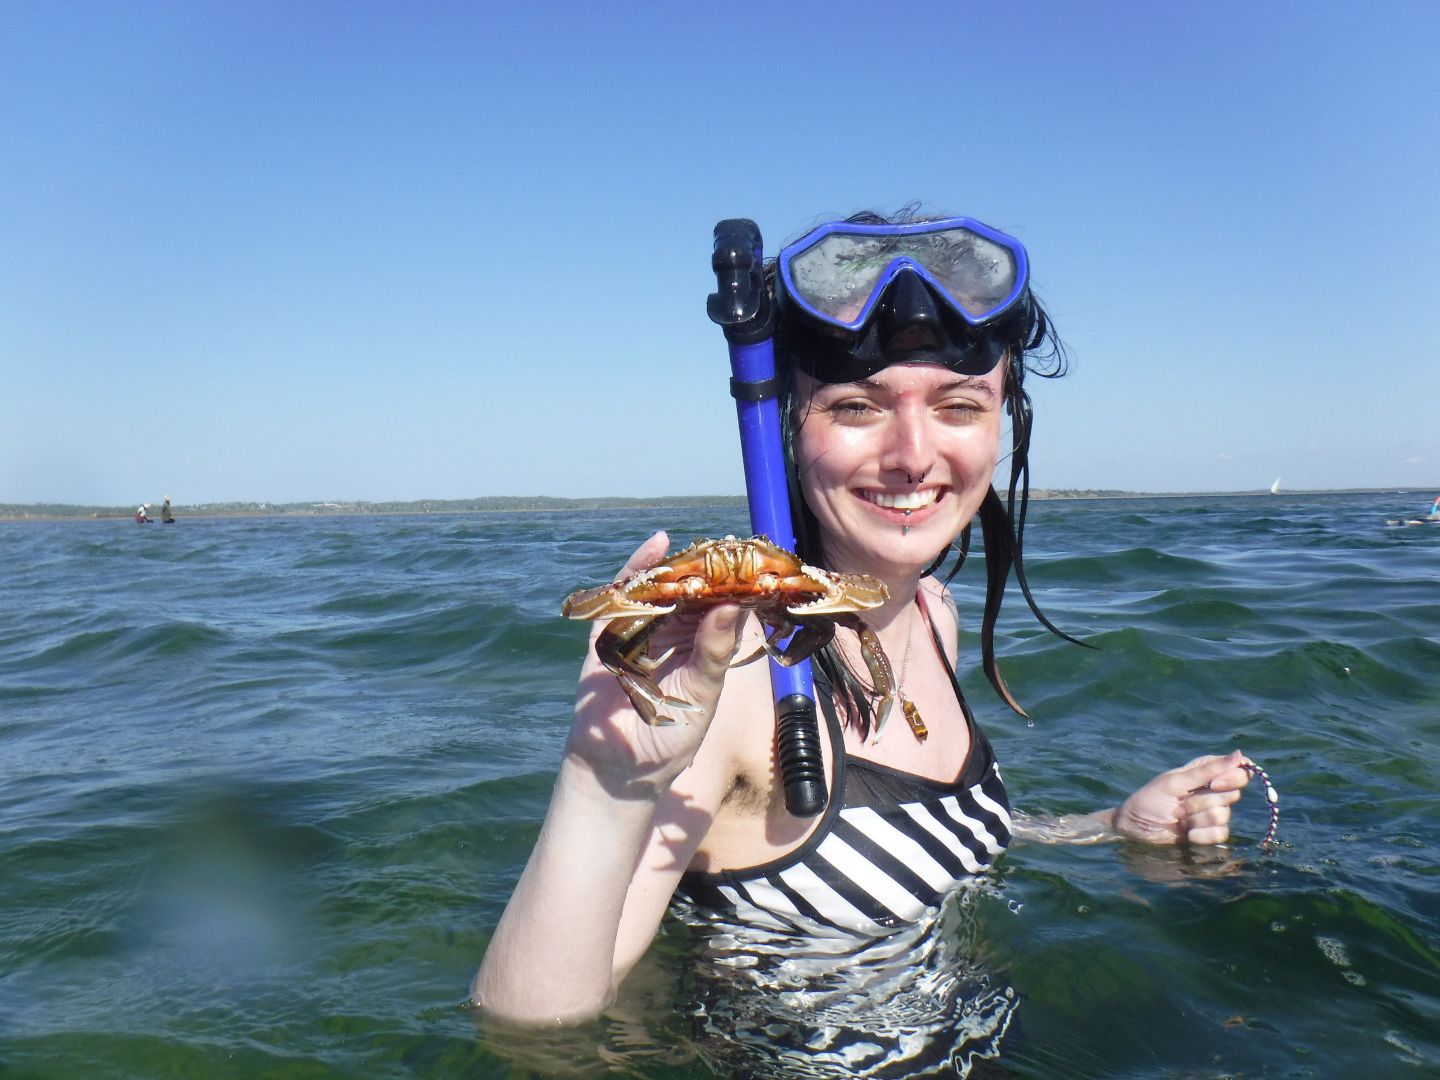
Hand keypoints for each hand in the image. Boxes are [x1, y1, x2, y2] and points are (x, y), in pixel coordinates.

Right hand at [565, 531, 744, 796]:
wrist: (618, 769)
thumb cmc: (669, 739)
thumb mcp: (702, 693)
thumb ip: (714, 650)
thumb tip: (734, 606)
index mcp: (703, 649)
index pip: (723, 608)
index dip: (738, 586)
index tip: (757, 562)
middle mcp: (674, 636)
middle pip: (692, 592)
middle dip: (709, 569)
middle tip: (730, 544)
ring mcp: (642, 631)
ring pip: (662, 588)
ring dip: (680, 565)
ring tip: (701, 542)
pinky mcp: (610, 632)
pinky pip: (624, 595)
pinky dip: (638, 569)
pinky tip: (657, 545)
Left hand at [1113, 750, 1251, 844]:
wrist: (1136, 829)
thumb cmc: (1150, 799)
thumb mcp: (1175, 782)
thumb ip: (1207, 771)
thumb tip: (1239, 755)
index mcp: (1205, 772)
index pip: (1238, 770)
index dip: (1233, 777)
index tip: (1215, 784)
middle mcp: (1213, 791)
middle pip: (1233, 794)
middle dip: (1203, 801)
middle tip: (1180, 803)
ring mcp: (1212, 812)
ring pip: (1224, 815)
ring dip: (1197, 817)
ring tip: (1178, 816)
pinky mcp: (1210, 833)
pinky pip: (1221, 833)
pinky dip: (1201, 834)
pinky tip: (1186, 833)